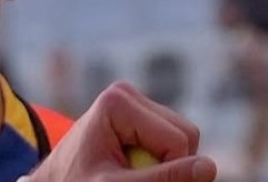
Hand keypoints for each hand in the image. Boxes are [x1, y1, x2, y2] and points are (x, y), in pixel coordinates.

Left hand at [29, 82, 216, 181]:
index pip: (178, 140)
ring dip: (167, 162)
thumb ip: (163, 178)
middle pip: (187, 134)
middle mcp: (127, 94)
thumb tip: (210, 168)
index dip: (168, 169)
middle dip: (171, 164)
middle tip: (133, 176)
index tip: (131, 178)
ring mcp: (135, 102)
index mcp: (117, 102)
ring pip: (186, 137)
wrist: (57, 181)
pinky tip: (134, 164)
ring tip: (130, 170)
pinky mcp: (140, 115)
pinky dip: (163, 159)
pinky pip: (175, 140)